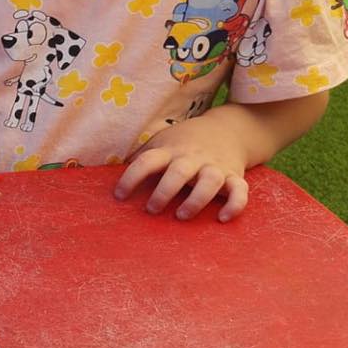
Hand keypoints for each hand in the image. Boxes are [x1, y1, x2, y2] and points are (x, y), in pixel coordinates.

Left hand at [114, 113, 249, 222]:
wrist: (228, 129)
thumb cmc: (184, 142)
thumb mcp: (161, 142)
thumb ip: (143, 158)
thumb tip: (108, 176)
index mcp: (170, 150)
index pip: (147, 161)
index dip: (131, 177)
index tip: (119, 196)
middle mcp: (192, 158)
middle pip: (178, 172)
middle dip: (164, 191)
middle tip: (151, 209)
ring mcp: (215, 167)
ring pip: (210, 181)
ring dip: (196, 199)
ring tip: (181, 215)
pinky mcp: (234, 176)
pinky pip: (240, 191)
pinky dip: (234, 205)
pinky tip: (222, 219)